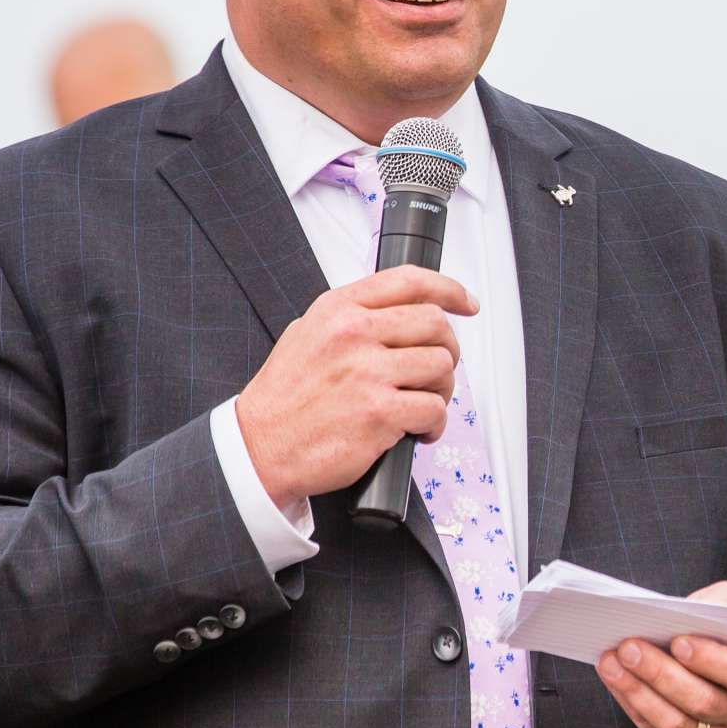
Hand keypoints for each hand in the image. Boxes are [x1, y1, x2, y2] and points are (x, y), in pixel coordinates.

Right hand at [235, 265, 477, 506]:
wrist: (261, 447)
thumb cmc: (285, 397)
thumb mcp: (308, 334)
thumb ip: (352, 317)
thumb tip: (400, 313)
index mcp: (339, 309)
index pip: (410, 281)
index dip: (449, 290)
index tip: (465, 303)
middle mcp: (355, 334)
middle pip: (435, 324)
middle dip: (447, 349)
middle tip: (436, 371)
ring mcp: (368, 373)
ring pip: (441, 366)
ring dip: (442, 389)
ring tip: (422, 403)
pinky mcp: (380, 413)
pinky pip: (434, 409)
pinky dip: (435, 424)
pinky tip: (419, 430)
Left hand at [597, 582, 726, 727]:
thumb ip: (722, 601)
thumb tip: (688, 610)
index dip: (712, 661)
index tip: (678, 641)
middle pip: (704, 703)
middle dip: (661, 674)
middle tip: (628, 647)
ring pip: (676, 725)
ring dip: (638, 693)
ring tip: (610, 663)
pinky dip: (632, 705)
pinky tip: (615, 680)